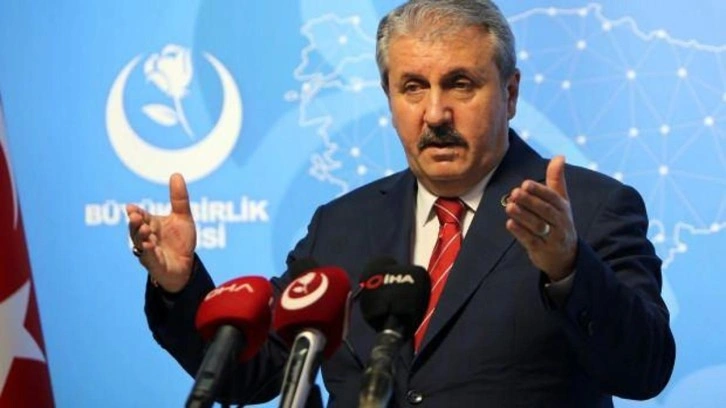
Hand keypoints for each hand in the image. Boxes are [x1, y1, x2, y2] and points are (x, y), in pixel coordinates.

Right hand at [126, 173, 196, 292]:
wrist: (187, 266)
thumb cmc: (180, 241)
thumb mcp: (183, 217)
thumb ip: (179, 198)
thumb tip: (176, 174)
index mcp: (151, 224)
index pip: (140, 216)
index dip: (135, 213)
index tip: (131, 208)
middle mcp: (146, 237)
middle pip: (136, 229)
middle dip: (135, 223)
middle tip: (136, 216)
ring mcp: (148, 252)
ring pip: (139, 243)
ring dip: (140, 236)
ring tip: (144, 229)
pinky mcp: (155, 265)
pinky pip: (149, 258)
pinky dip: (148, 252)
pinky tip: (149, 245)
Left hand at [504, 156, 576, 280]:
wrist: (566, 255)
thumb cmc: (559, 222)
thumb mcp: (561, 201)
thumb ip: (557, 179)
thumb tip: (560, 156)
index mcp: (563, 208)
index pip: (552, 197)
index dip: (539, 190)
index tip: (525, 183)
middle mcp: (560, 222)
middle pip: (545, 211)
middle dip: (530, 201)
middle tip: (515, 192)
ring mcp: (552, 237)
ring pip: (537, 226)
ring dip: (523, 216)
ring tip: (509, 206)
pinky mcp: (542, 250)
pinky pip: (531, 241)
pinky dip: (520, 233)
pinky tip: (510, 224)